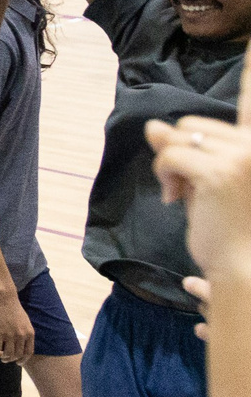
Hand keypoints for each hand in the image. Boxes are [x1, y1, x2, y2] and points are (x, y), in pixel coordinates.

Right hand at [0, 285, 34, 366]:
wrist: (4, 297)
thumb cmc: (12, 307)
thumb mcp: (24, 321)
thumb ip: (24, 333)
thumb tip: (19, 344)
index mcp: (29, 333)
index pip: (28, 352)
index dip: (23, 360)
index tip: (18, 362)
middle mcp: (21, 335)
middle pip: (17, 355)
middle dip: (10, 359)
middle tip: (4, 359)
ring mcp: (10, 334)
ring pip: (7, 354)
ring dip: (2, 356)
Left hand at [147, 116, 250, 286]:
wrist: (247, 270)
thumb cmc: (233, 230)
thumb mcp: (207, 183)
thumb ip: (186, 150)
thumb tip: (154, 125)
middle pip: (194, 125)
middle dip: (182, 154)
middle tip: (193, 191)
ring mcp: (244, 156)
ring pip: (178, 139)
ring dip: (171, 167)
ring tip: (188, 197)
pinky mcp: (221, 171)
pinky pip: (169, 155)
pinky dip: (164, 175)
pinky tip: (177, 200)